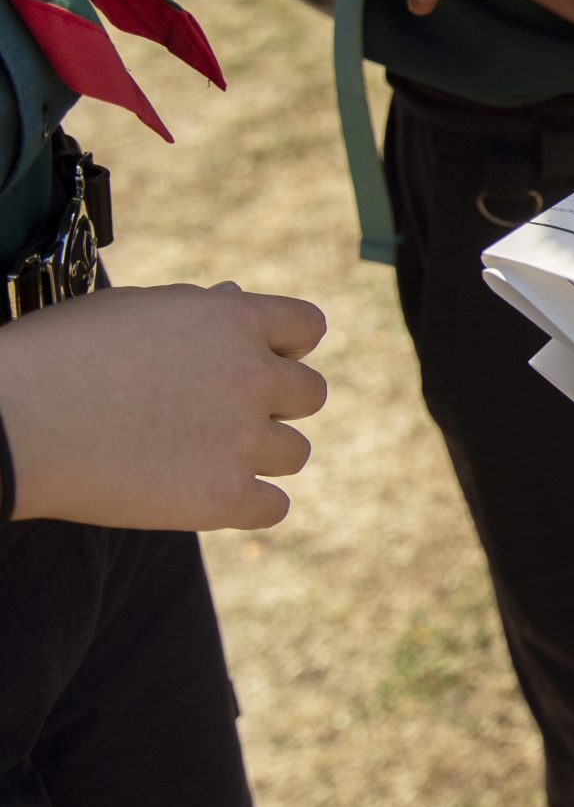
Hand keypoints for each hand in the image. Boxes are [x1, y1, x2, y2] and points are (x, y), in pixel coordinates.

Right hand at [0, 284, 328, 530]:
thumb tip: (236, 299)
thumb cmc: (59, 356)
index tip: (255, 362)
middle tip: (219, 416)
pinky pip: (274, 507)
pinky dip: (248, 506)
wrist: (10, 422)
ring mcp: (242, 439)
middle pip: (310, 394)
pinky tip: (209, 495)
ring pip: (295, 453)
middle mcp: (254, 376)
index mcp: (235, 320)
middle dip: (273, 403)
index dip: (283, 346)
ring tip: (202, 455)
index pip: (307, 327)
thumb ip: (198, 309)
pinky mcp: (223, 498)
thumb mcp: (133, 309)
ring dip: (260, 456)